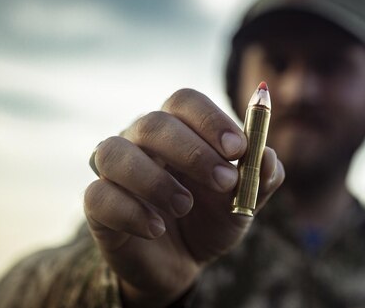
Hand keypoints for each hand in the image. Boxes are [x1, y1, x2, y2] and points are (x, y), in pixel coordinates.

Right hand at [83, 89, 283, 306]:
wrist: (183, 263)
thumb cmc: (212, 218)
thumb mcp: (245, 202)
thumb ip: (261, 178)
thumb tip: (267, 155)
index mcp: (179, 129)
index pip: (185, 101)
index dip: (211, 120)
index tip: (238, 149)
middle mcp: (141, 141)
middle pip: (154, 123)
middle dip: (193, 151)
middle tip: (225, 182)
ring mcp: (115, 171)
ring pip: (114, 152)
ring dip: (156, 180)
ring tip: (185, 206)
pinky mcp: (97, 205)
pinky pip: (98, 196)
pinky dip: (131, 212)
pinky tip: (157, 229)